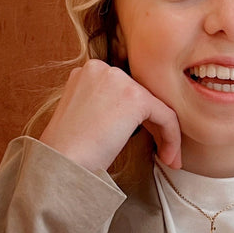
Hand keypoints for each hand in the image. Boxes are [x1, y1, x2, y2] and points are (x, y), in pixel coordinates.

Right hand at [39, 60, 181, 172]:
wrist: (61, 163)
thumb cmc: (69, 149)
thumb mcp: (84, 114)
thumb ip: (106, 104)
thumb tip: (132, 114)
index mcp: (87, 71)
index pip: (125, 91)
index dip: (139, 119)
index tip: (145, 141)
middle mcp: (102, 68)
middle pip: (142, 96)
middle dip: (155, 125)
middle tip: (162, 151)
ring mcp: (119, 80)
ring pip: (157, 107)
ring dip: (166, 134)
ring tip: (167, 157)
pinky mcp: (135, 97)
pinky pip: (166, 116)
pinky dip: (172, 137)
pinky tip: (169, 157)